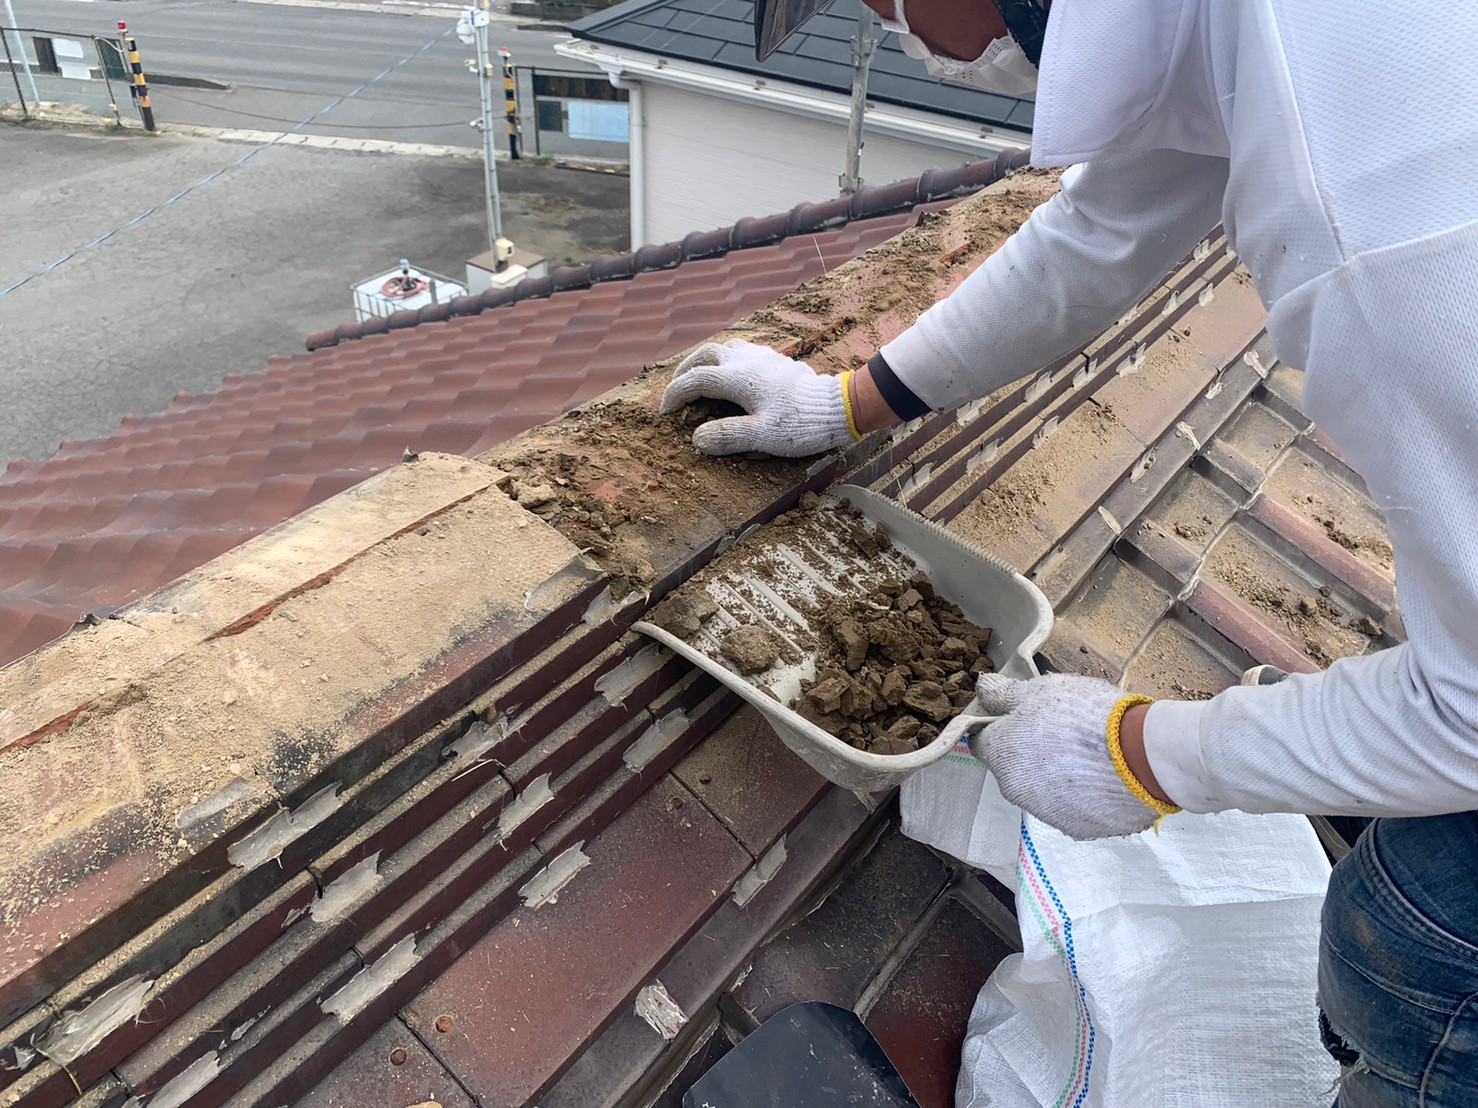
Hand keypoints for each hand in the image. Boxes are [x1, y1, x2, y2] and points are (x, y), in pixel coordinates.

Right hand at [659, 340, 851, 456]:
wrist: (839, 407)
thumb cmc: (801, 424)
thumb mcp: (763, 436)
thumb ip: (727, 436)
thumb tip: (697, 440)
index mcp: (738, 378)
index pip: (695, 380)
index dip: (675, 395)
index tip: (664, 413)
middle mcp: (746, 360)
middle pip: (705, 355)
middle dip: (685, 371)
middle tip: (675, 391)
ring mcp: (762, 356)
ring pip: (724, 348)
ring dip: (705, 361)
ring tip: (698, 379)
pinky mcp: (775, 360)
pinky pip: (741, 351)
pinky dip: (726, 360)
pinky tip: (731, 374)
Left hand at [972, 672, 1174, 839]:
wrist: (1142, 756)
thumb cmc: (1083, 715)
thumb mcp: (1039, 690)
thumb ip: (1004, 694)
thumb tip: (981, 689)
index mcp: (1001, 757)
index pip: (983, 743)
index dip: (999, 727)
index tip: (1021, 717)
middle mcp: (1017, 792)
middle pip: (1013, 769)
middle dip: (1029, 752)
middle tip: (1062, 731)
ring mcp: (1049, 814)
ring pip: (1043, 791)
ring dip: (1055, 776)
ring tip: (1089, 755)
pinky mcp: (1081, 829)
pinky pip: (1074, 808)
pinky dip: (1083, 796)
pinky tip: (1105, 777)